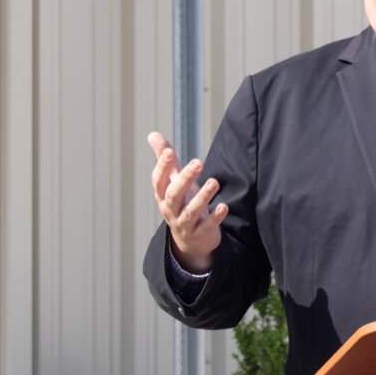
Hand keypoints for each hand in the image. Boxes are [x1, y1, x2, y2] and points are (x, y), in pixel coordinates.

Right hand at [147, 130, 226, 272]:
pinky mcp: (200, 234)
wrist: (189, 240)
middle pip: (174, 195)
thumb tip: (152, 134)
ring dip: (202, 197)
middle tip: (198, 162)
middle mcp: (171, 210)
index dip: (162, 167)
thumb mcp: (173, 181)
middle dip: (185, 179)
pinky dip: (215, 218)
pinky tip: (224, 206)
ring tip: (214, 182)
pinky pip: (206, 227)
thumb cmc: (182, 202)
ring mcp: (184, 224)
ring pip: (190, 212)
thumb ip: (165, 159)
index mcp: (163, 196)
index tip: (170, 151)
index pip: (158, 181)